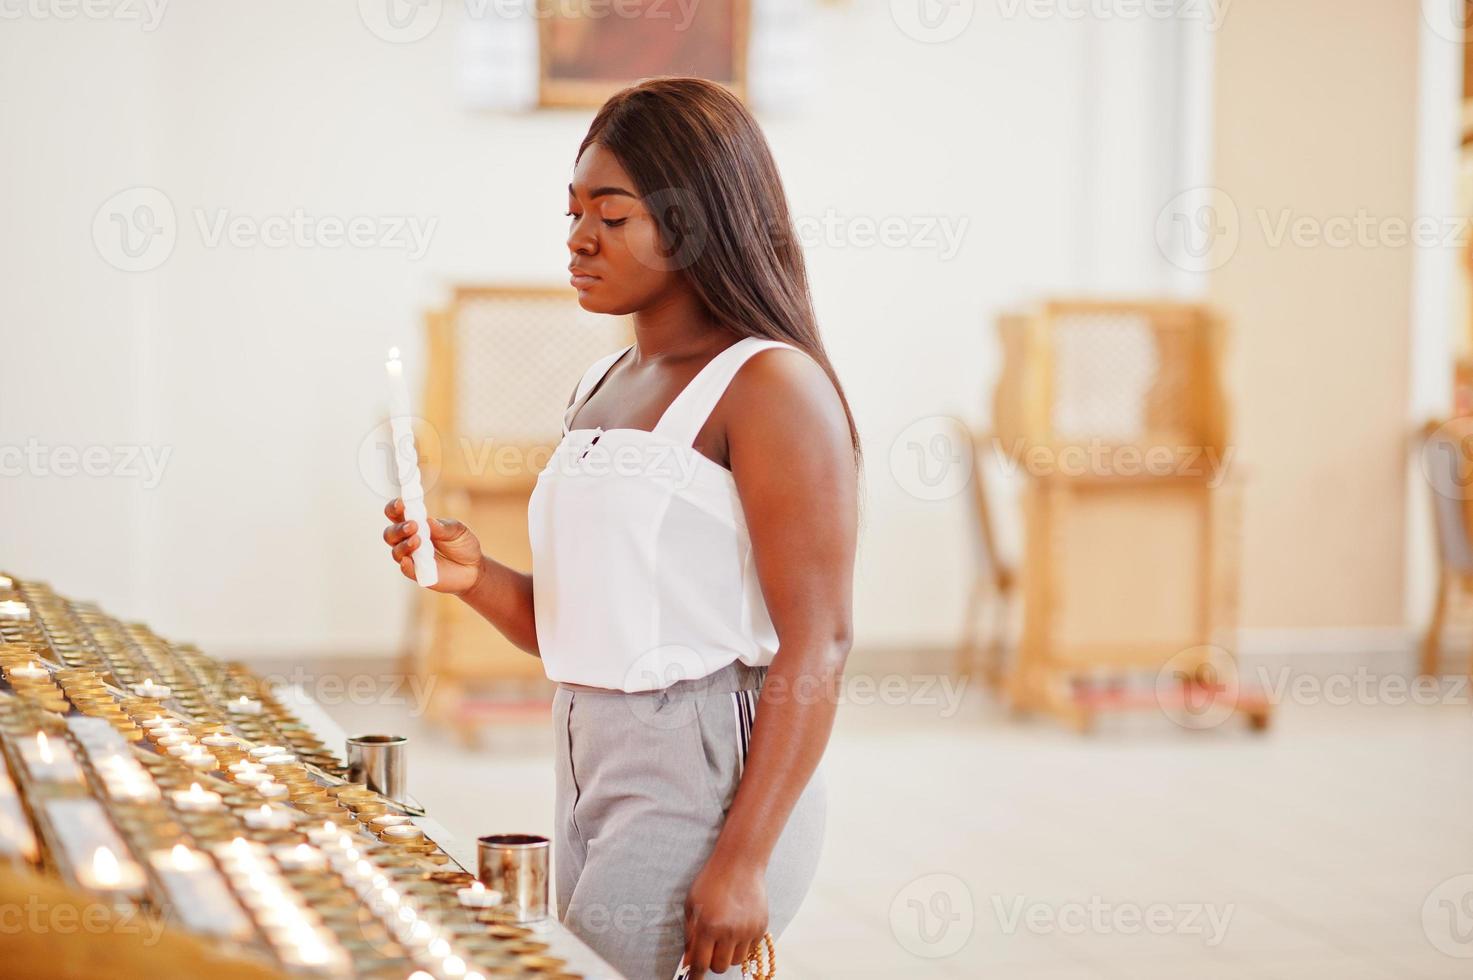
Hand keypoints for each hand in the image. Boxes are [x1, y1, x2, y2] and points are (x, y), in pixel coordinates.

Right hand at [381, 498, 483, 595]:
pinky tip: (408, 560)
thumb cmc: (462, 544)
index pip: (396, 514)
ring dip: (404, 545)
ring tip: (417, 540)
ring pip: (396, 551)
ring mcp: (412, 557)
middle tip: (413, 525)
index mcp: (415, 524)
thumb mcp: (458, 530)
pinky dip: (406, 565)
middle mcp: (408, 540)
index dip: (394, 508)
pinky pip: (406, 570)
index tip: (401, 503)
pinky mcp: (418, 573)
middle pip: (390, 534)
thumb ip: (443, 527)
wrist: (474, 568)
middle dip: (398, 528)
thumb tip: (428, 521)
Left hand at [682, 854, 767, 978]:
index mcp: (709, 926)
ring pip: (736, 961)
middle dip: (712, 962)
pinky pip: (750, 949)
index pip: (701, 964)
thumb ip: (690, 936)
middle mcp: (730, 931)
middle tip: (710, 950)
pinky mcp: (761, 927)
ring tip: (724, 937)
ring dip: (728, 954)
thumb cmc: (711, 881)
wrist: (740, 863)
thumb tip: (689, 962)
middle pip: (720, 967)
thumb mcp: (692, 906)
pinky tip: (737, 927)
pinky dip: (742, 945)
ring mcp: (748, 930)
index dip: (696, 976)